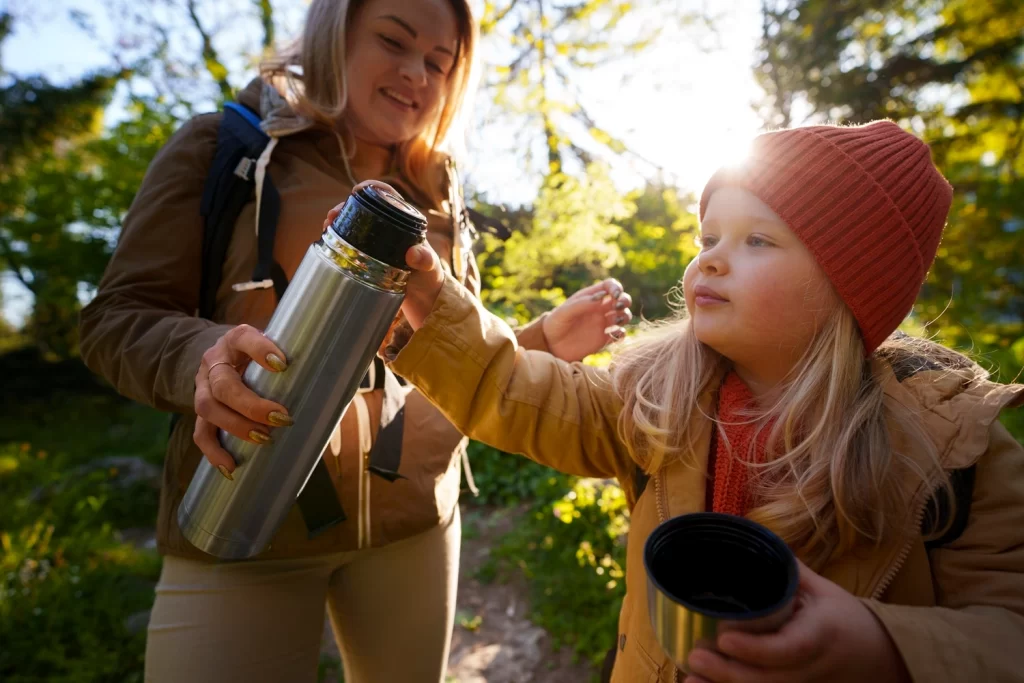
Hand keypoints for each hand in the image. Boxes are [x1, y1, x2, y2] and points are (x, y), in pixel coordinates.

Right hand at [193, 325, 293, 478]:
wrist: (225, 354)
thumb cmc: (260, 353)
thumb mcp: (275, 344)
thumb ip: (298, 357)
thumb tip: (341, 381)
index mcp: (236, 339)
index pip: (244, 338)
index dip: (260, 350)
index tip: (282, 364)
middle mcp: (216, 361)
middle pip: (224, 383)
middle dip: (251, 404)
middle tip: (280, 417)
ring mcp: (203, 385)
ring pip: (208, 407)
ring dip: (236, 427)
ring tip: (264, 439)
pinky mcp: (201, 409)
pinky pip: (200, 432)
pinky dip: (214, 451)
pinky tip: (230, 467)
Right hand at [326, 181, 444, 331]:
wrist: (425, 300)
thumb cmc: (431, 279)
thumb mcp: (430, 268)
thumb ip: (425, 260)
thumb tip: (412, 254)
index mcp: (405, 223)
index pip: (388, 196)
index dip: (372, 188)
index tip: (356, 191)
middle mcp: (390, 229)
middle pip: (365, 209)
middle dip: (346, 207)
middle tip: (332, 216)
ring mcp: (378, 243)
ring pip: (355, 225)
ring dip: (339, 222)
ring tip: (327, 226)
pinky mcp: (369, 258)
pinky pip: (351, 243)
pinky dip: (339, 240)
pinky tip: (328, 241)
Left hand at [542, 279, 632, 361]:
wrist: (550, 345)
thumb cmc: (555, 324)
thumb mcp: (565, 312)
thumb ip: (582, 304)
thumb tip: (602, 296)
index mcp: (590, 297)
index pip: (609, 286)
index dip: (616, 288)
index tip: (615, 295)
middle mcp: (599, 309)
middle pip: (621, 299)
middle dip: (625, 300)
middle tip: (618, 307)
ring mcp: (602, 324)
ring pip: (623, 315)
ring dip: (626, 316)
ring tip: (616, 321)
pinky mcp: (603, 339)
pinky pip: (619, 334)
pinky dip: (622, 333)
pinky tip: (614, 335)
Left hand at [685, 561, 909, 682]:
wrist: (878, 657)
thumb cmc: (845, 617)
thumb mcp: (822, 589)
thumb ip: (786, 571)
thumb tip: (749, 540)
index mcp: (821, 634)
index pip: (789, 648)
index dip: (756, 648)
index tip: (724, 638)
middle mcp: (812, 667)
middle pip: (769, 678)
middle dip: (728, 672)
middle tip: (694, 655)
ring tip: (688, 680)